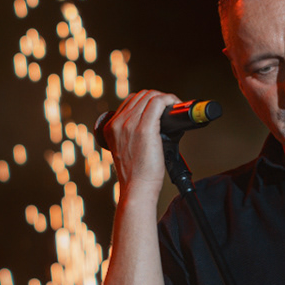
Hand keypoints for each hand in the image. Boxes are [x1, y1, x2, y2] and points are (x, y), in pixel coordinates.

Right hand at [102, 89, 178, 208]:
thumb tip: (155, 125)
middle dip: (157, 97)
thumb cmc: (136, 174)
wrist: (136, 189)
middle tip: (169, 106)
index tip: (158, 107)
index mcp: (110, 127)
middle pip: (141, 96)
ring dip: (165, 97)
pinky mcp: (145, 129)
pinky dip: (169, 99)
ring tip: (174, 105)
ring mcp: (130, 125)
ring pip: (150, 96)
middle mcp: (118, 123)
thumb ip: (132, 135)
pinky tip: (175, 104)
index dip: (147, 100)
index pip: (130, 101)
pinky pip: (158, 103)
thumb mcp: (126, 149)